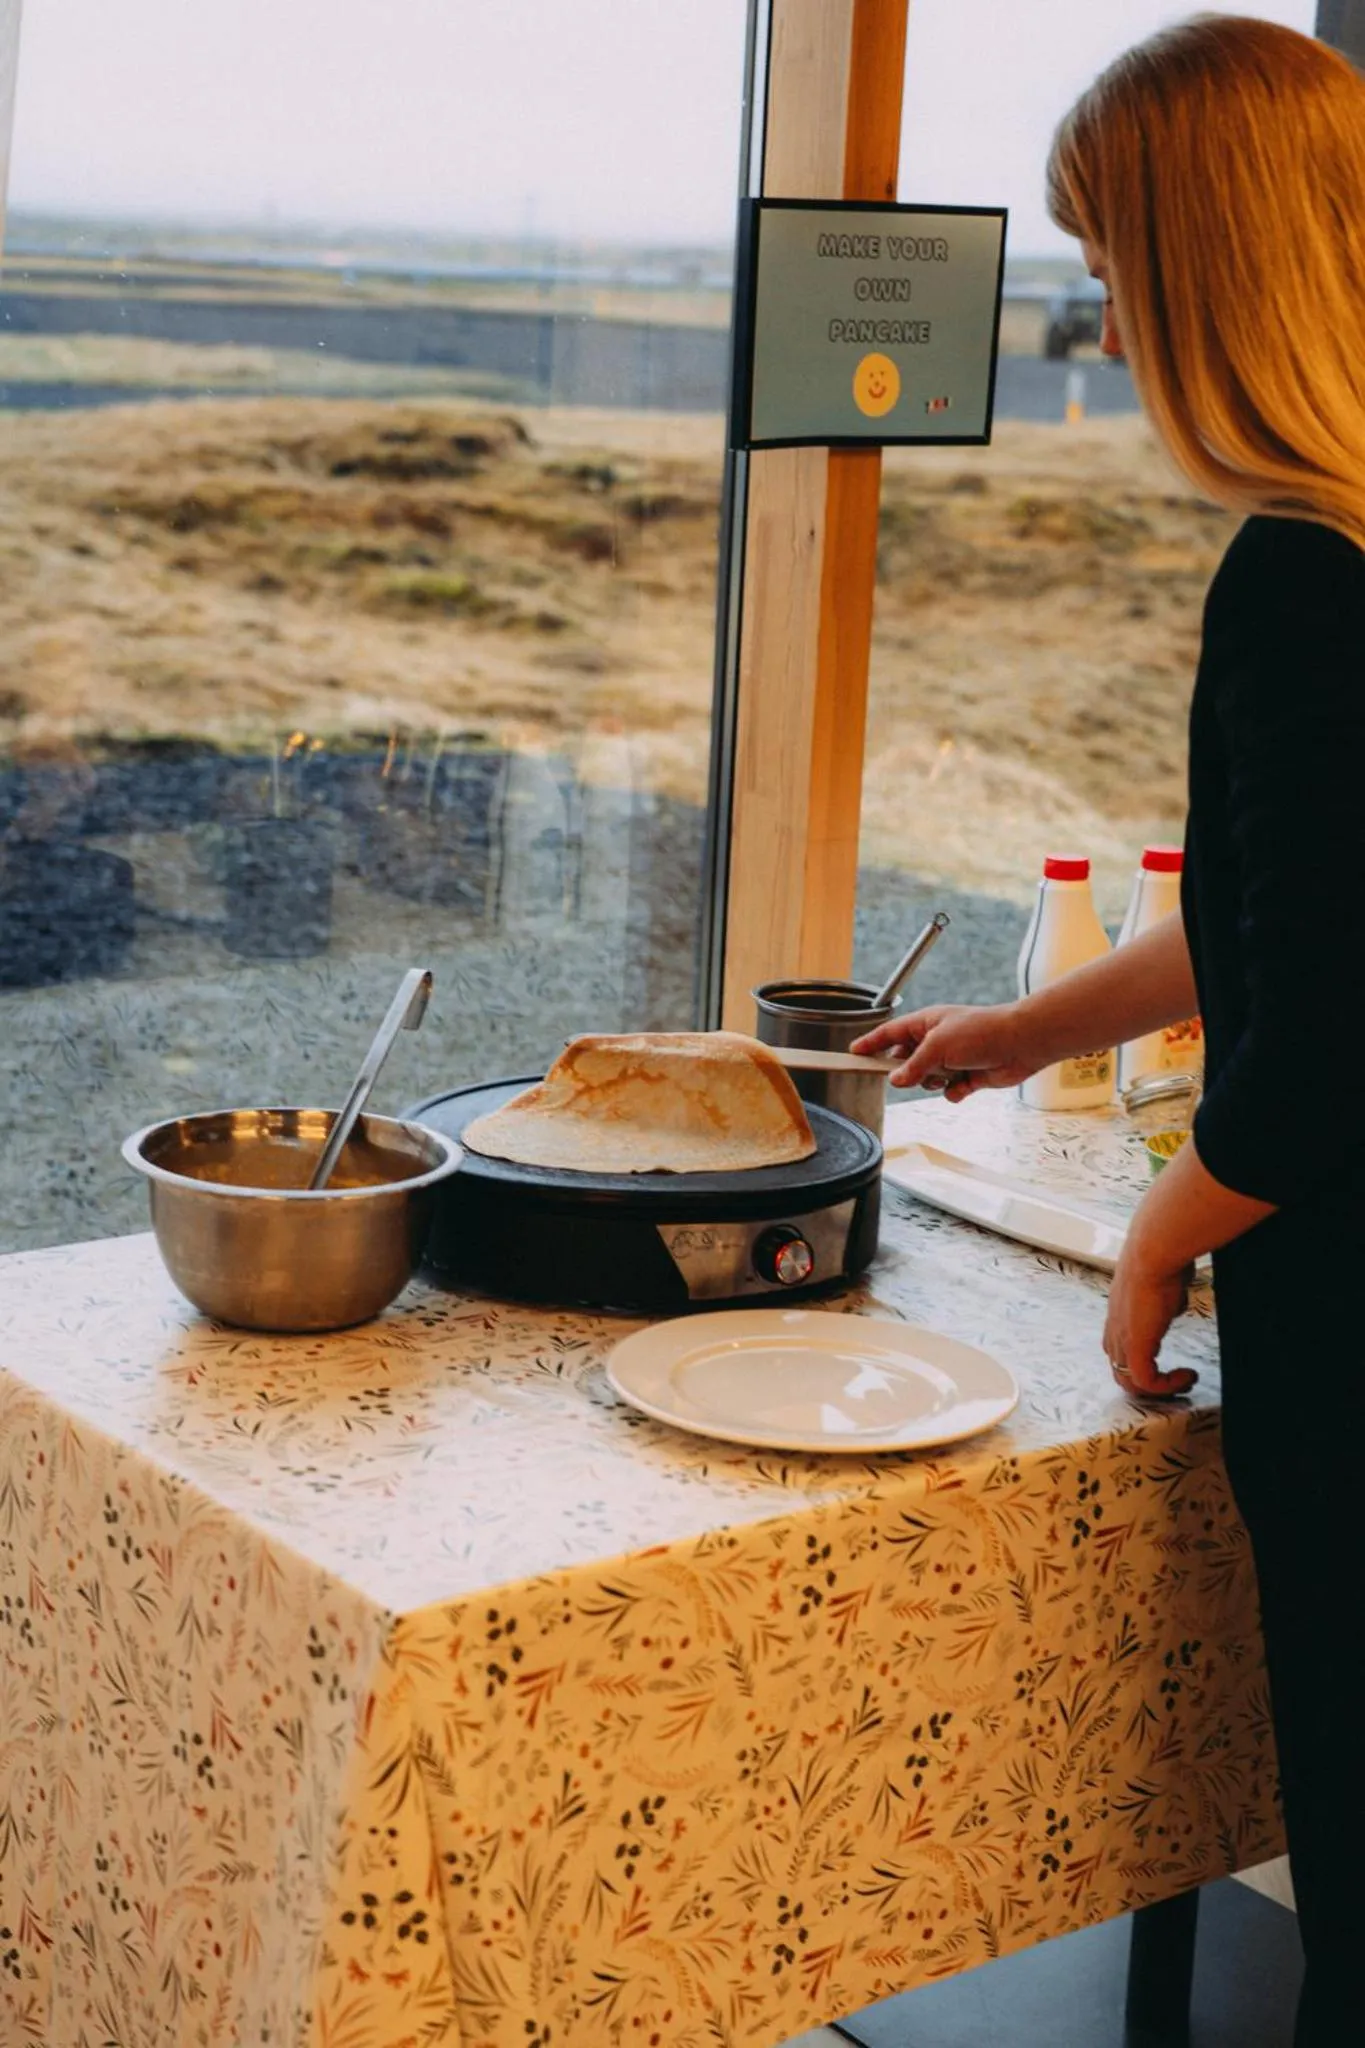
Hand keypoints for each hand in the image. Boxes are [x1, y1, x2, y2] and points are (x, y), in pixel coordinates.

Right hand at [852, 1002, 1038, 1098]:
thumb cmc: (982, 1032)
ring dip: (933, 1082)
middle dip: (909, 1071)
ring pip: (926, 1080)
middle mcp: (936, 1040)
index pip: (889, 1034)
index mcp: (925, 1023)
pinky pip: (948, 1091)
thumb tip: (895, 1080)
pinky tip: (966, 1084)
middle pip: (906, 1061)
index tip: (853, 1052)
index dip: (871, 1043)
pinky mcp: (966, 1076)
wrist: (1021, 1044)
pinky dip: (954, 1091)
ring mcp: (951, 1059)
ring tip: (949, 1074)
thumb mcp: (938, 1046)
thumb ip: (912, 1065)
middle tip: (912, 1074)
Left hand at [1103, 1244, 1196, 1399]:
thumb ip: (1167, 1298)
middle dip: (1149, 1383)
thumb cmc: (1162, 1258)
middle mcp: (1115, 1327)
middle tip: (1175, 1382)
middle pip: (1120, 1370)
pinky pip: (1145, 1381)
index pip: (1118, 1348)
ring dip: (1157, 1388)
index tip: (1168, 1363)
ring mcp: (1121, 1338)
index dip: (1141, 1361)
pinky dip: (1167, 1386)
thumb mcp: (1165, 1283)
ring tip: (1183, 1383)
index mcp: (1119, 1313)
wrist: (1154, 1253)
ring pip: (1128, 1380)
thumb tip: (1175, 1303)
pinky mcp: (1134, 1346)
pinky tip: (1187, 1376)